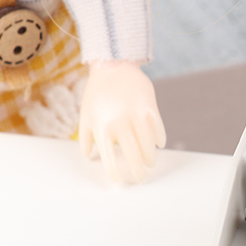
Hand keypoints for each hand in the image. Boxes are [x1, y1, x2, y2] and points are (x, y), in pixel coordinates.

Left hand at [79, 61, 165, 182]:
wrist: (113, 65)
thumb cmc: (97, 92)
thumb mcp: (86, 113)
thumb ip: (86, 136)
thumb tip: (89, 155)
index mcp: (102, 127)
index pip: (108, 157)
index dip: (114, 171)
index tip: (118, 180)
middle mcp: (119, 123)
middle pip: (132, 155)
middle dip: (137, 171)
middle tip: (140, 178)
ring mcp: (136, 115)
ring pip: (148, 145)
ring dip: (150, 157)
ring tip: (150, 163)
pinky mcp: (150, 107)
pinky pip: (158, 129)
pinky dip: (159, 139)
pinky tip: (158, 144)